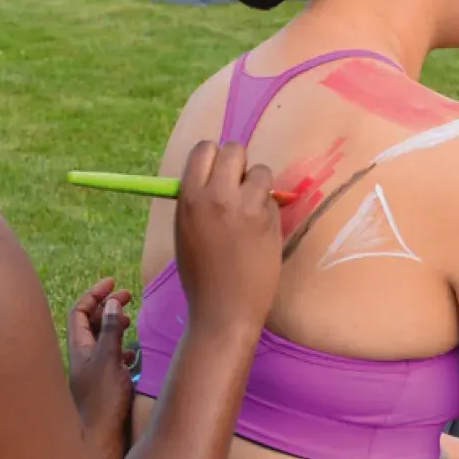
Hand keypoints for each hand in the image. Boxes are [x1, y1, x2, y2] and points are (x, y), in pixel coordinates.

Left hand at [67, 277, 133, 458]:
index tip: (113, 283)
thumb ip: (111, 331)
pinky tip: (134, 356)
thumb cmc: (102, 403)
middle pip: (90, 323)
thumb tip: (112, 304)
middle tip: (128, 297)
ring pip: (102, 341)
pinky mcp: (104, 388)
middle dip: (108, 307)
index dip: (95, 294)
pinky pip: (112, 360)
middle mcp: (82, 359)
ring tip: (131, 322)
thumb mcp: (109, 361)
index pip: (80, 311)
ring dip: (116, 328)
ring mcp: (92, 373)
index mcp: (79, 349)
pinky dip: (123, 351)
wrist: (100, 442)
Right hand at [173, 140, 281, 337]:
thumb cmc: (200, 275)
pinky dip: (268, 210)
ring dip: (258, 186)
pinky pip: (272, 200)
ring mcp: (247, 208)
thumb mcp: (185, 231)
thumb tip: (214, 176)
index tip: (218, 173)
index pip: (204, 149)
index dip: (214, 158)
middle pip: (235, 149)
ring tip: (250, 212)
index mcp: (189, 198)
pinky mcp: (270, 222)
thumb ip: (198, 200)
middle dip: (239, 164)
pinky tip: (259, 234)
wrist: (224, 309)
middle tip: (238, 186)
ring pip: (261, 171)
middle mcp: (218, 196)